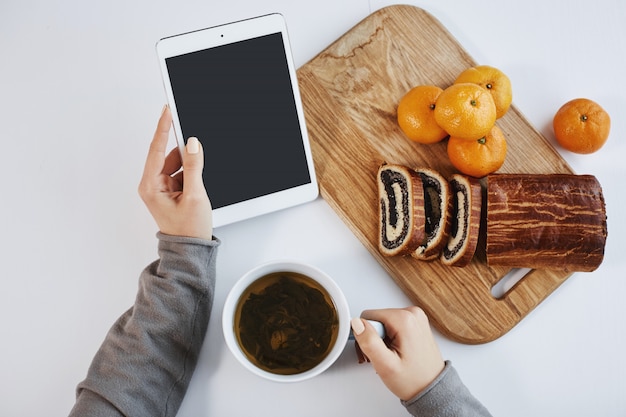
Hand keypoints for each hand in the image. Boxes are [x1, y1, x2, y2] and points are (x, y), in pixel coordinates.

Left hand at [138, 106, 212, 239]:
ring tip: (197, 188)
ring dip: (189, 169)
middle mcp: (152, 185)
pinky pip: (181, 173)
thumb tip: (193, 144)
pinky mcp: (170, 190)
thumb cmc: (188, 229)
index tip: (167, 111)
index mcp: (151, 186)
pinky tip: (196, 188)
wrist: (190, 249)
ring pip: (176, 164)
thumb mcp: (195, 195)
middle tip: (197, 154)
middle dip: (185, 156)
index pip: (156, 150)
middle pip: (167, 156)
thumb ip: (194, 167)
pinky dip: (191, 175)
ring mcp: (161, 188)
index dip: (163, 128)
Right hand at [351, 307, 444, 400]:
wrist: (433, 389)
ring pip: (384, 322)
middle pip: (376, 318)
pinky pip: (393, 325)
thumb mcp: (386, 365)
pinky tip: (396, 352)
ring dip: (382, 340)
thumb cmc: (413, 380)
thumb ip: (369, 341)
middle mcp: (413, 313)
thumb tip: (356, 322)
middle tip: (381, 358)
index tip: (373, 353)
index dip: (366, 336)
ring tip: (390, 357)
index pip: (368, 316)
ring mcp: (416, 318)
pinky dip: (391, 338)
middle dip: (374, 339)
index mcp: (405, 319)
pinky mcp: (416, 323)